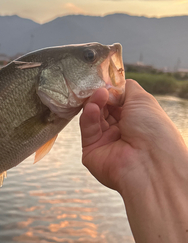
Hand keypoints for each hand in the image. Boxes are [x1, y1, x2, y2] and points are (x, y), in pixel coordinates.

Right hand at [79, 79, 186, 193]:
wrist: (150, 163)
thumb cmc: (154, 131)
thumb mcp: (143, 100)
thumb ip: (126, 88)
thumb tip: (112, 84)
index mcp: (135, 120)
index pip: (117, 101)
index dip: (110, 89)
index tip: (103, 80)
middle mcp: (121, 131)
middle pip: (103, 107)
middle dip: (101, 96)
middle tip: (99, 87)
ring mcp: (106, 141)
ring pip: (93, 117)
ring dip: (94, 104)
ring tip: (98, 95)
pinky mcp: (92, 151)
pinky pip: (87, 130)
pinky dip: (89, 117)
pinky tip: (93, 108)